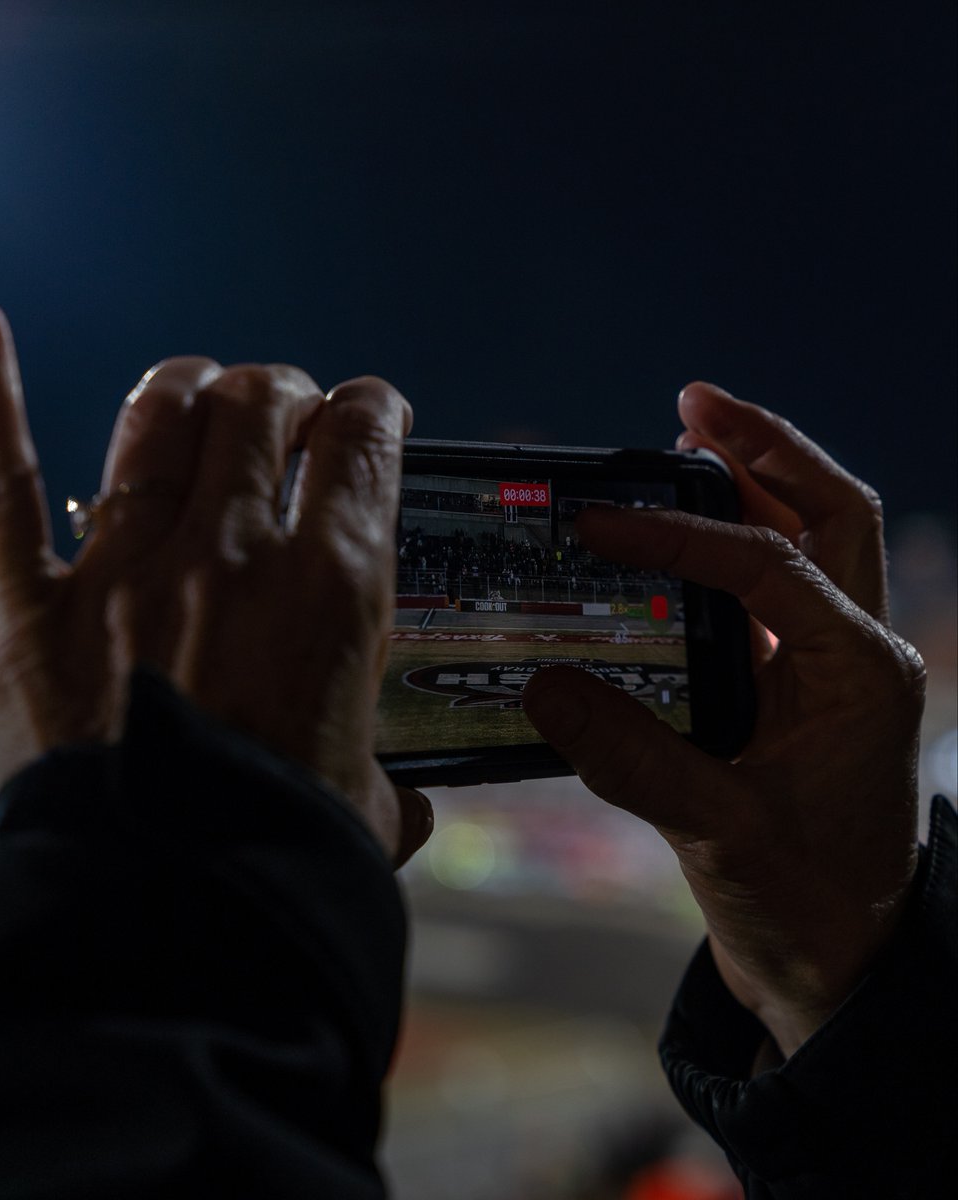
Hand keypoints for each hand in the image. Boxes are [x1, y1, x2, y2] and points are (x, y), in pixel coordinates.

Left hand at [0, 308, 431, 866]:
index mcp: (333, 592)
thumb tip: (404, 806)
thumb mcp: (368, 808)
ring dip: (187, 388)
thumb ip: (388, 785)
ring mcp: (127, 571)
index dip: (371, 410)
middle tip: (283, 414)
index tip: (369, 414)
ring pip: (158, 414)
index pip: (363, 441)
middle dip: (282, 391)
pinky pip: (0, 480)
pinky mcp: (35, 611)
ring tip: (195, 393)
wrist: (169, 926)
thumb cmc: (280, 864)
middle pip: (262, 403)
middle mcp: (233, 555)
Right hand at [522, 383, 924, 1056]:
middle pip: (830, 512)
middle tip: (692, 401)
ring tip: (686, 438)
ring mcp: (832, 667)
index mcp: (861, 675)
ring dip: (757, 481)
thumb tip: (544, 688)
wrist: (844, 966)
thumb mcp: (720, 836)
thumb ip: (633, 760)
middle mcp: (859, 654)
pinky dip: (733, 546)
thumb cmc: (807, 907)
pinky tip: (678, 538)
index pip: (770, 568)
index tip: (601, 523)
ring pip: (813, 539)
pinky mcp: (798, 690)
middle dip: (765, 448)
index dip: (680, 537)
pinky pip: (774, 591)